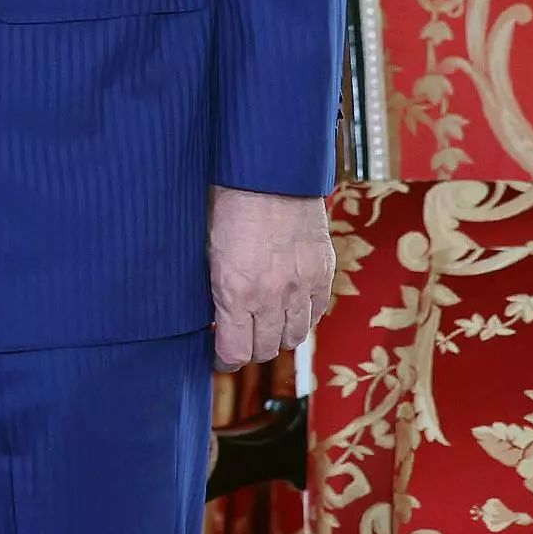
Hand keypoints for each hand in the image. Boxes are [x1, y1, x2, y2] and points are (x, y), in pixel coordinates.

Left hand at [208, 185, 332, 371]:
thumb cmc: (228, 204)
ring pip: (295, 336)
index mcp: (235, 292)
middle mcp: (271, 296)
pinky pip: (317, 312)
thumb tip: (217, 318)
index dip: (225, 361)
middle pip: (266, 350)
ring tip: (267, 325)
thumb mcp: (209, 252)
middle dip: (251, 349)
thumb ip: (217, 290)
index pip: (235, 353)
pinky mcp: (323, 272)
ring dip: (279, 336)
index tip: (220, 358)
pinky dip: (303, 316)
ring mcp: (302, 286)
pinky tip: (290, 307)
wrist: (268, 172)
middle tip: (242, 339)